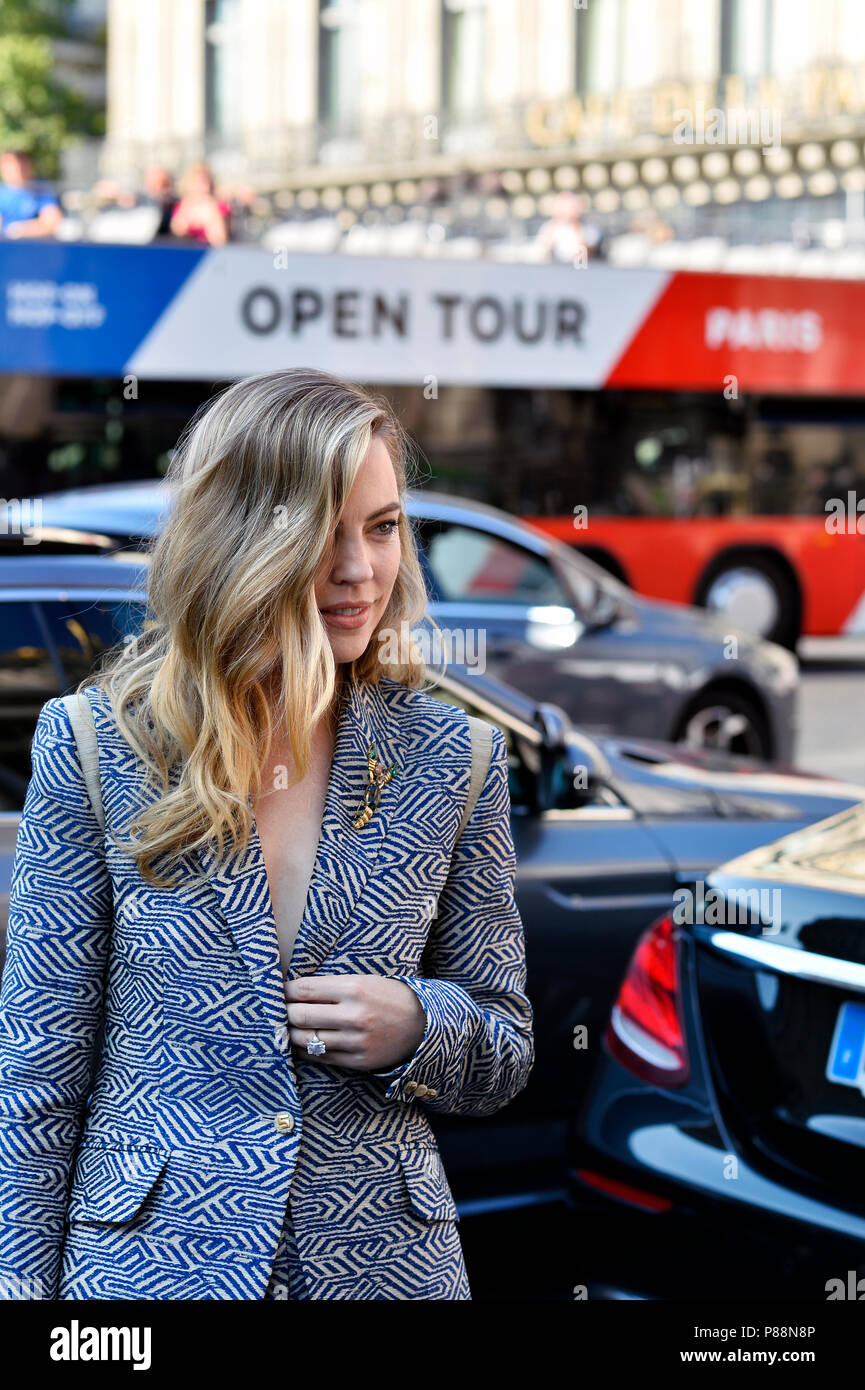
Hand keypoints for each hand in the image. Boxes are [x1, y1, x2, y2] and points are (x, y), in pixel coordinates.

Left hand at [285, 973, 426, 1070]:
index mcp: (354, 988)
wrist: (422, 1024)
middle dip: (283, 1013)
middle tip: (278, 1010)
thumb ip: (330, 986)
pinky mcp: (358, 1061)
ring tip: (288, 1027)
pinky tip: (304, 1042)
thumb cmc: (387, 997)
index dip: (285, 991)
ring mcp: (356, 1041)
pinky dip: (307, 1050)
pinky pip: (321, 1057)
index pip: (304, 989)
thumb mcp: (363, 981)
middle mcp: (353, 1016)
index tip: (278, 991)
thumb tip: (292, 991)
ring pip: (306, 1040)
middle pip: (299, 1016)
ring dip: (291, 1034)